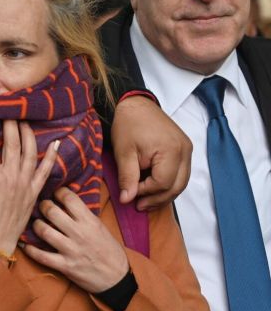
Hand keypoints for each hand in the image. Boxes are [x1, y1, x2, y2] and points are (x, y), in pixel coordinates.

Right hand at [0, 120, 58, 254]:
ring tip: (24, 119)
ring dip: (28, 133)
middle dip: (9, 123)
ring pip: (30, 152)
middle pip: (12, 142)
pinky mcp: (34, 192)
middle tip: (7, 108)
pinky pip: (46, 171)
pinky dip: (52, 156)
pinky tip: (56, 142)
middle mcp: (11, 177)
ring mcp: (25, 184)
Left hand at [23, 188, 130, 293]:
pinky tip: (25, 244)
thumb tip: (66, 200)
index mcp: (90, 221)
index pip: (69, 198)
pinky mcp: (65, 266)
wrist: (117, 278)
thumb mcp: (100, 228)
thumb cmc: (108, 250)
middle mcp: (79, 233)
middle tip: (42, 207)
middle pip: (51, 211)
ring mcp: (71, 250)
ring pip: (44, 231)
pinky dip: (29, 249)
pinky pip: (41, 256)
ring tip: (36, 224)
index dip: (58, 192)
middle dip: (43, 206)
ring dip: (35, 225)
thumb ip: (83, 215)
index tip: (54, 194)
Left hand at [111, 95, 191, 209]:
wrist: (135, 104)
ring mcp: (187, 150)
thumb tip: (127, 199)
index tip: (130, 194)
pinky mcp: (184, 149)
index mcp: (171, 150)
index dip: (146, 192)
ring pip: (181, 182)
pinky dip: (168, 184)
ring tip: (145, 201)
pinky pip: (180, 174)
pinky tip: (153, 189)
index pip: (163, 183)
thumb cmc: (128, 124)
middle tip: (139, 206)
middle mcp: (185, 151)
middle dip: (157, 199)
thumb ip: (127, 177)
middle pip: (177, 186)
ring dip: (164, 194)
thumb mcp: (124, 152)